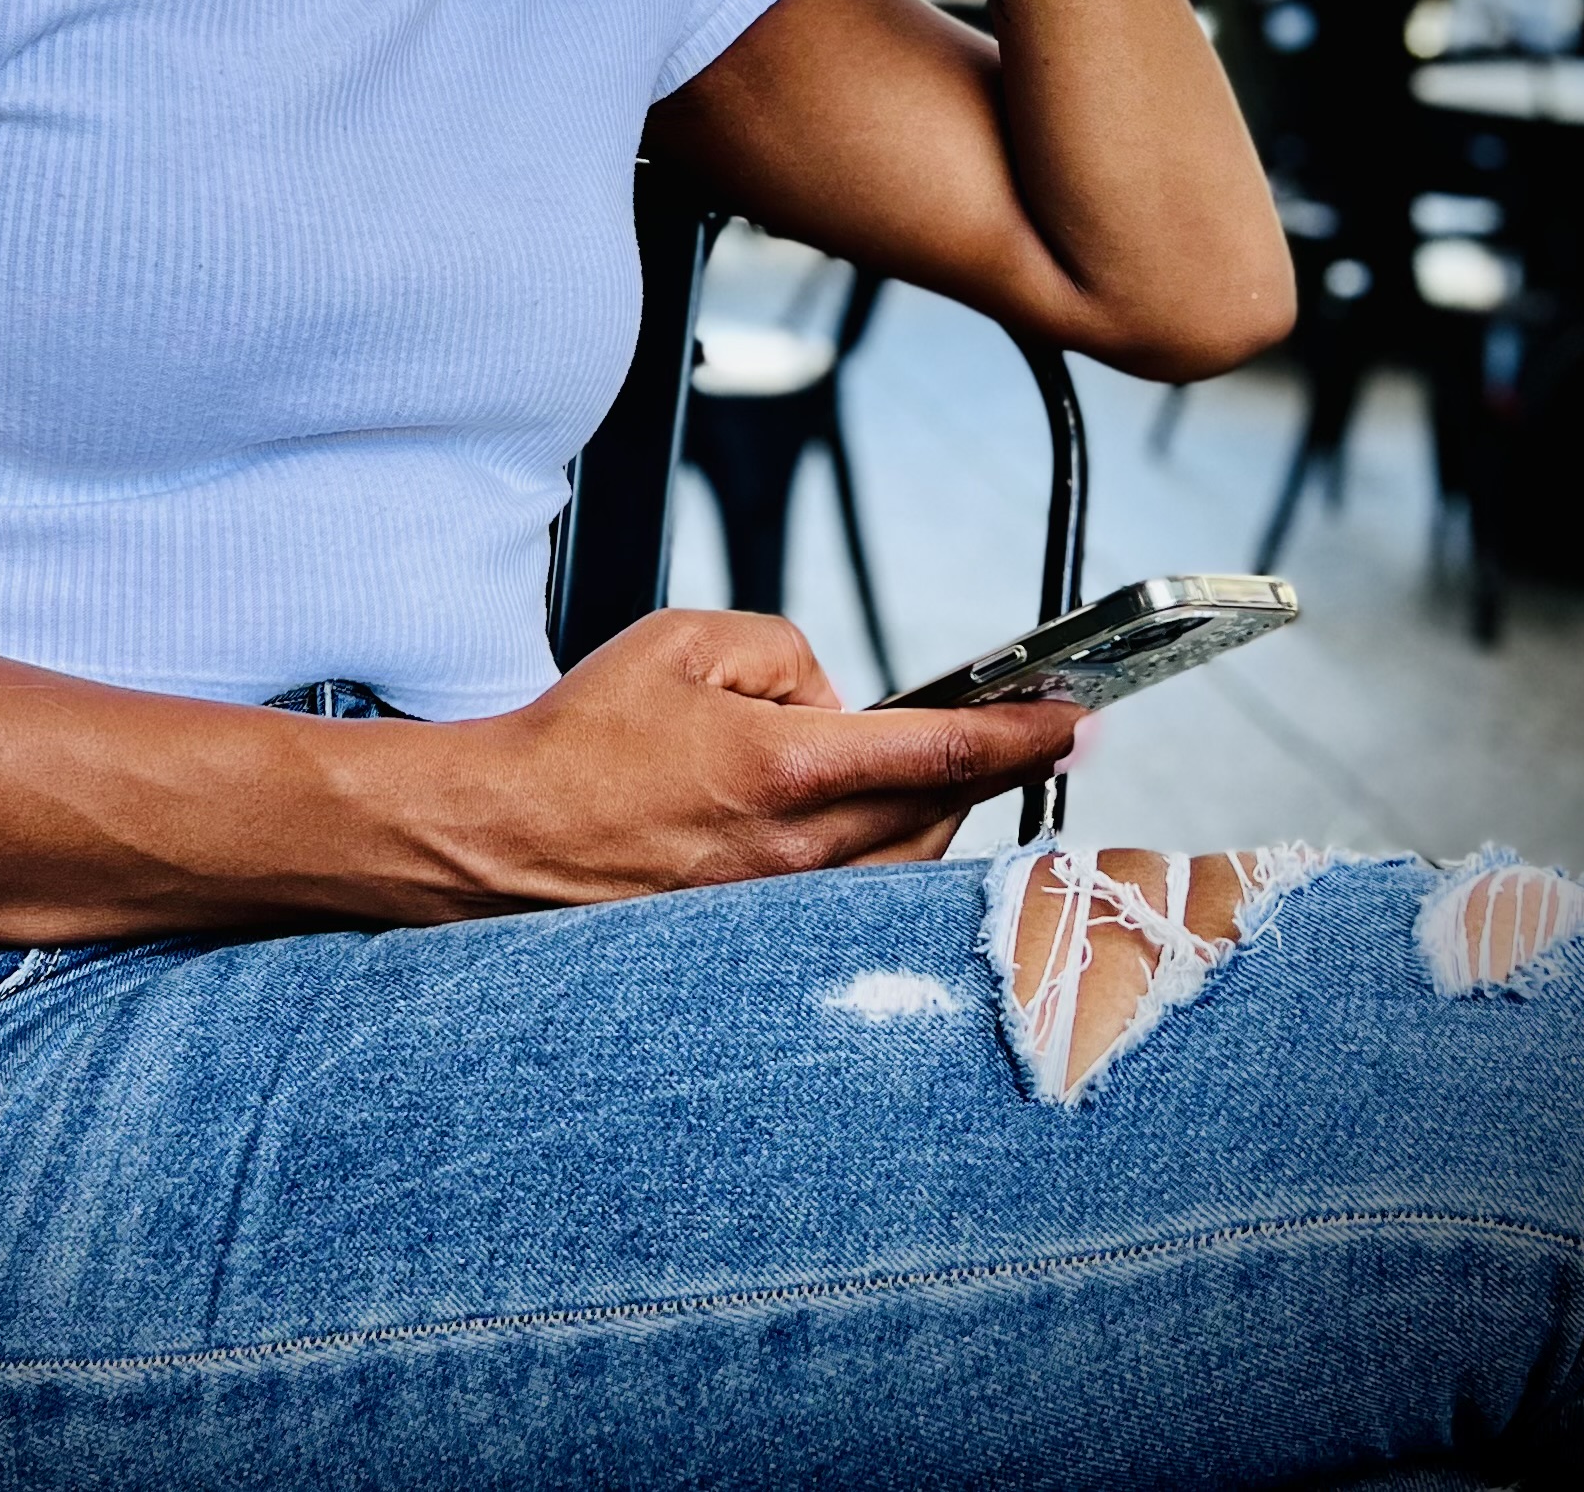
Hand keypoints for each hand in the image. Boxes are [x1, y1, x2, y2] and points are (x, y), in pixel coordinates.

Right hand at [438, 610, 1075, 910]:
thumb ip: (789, 652)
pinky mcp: (759, 942)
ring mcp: (782, 912)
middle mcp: (801, 855)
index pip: (945, 750)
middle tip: (996, 729)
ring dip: (926, 813)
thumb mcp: (687, 641)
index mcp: (791, 771)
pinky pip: (855, 902)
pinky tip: (852, 829)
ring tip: (906, 772)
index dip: (1026, 732)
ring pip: (905, 864)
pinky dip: (878, 859)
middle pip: (941, 812)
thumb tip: (836, 700)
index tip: (1079, 717)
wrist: (504, 838)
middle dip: (979, 768)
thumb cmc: (583, 739)